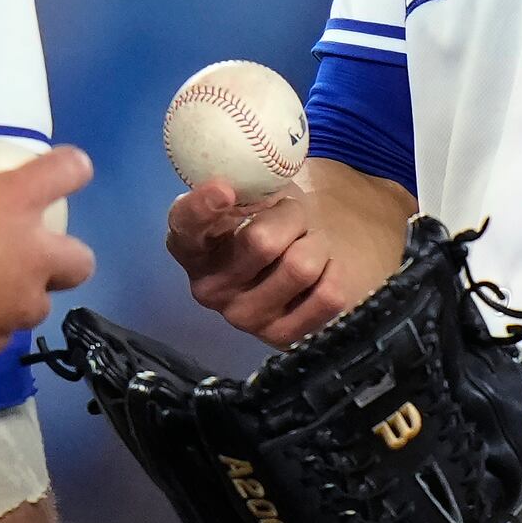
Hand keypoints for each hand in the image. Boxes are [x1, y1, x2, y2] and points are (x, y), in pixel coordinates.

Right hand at [0, 132, 95, 369]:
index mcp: (15, 203)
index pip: (67, 172)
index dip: (71, 168)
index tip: (68, 170)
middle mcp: (29, 258)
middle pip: (80, 262)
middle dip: (68, 259)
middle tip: (34, 255)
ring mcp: (12, 307)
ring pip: (38, 308)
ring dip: (20, 299)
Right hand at [165, 178, 359, 346]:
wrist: (289, 262)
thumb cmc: (261, 219)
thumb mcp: (246, 196)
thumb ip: (241, 188)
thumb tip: (244, 185)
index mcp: (189, 247)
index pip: (187, 227)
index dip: (204, 208)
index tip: (226, 190)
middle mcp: (208, 289)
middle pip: (262, 241)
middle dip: (291, 215)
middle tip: (292, 214)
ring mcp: (244, 319)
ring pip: (301, 265)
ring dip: (315, 241)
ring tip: (306, 242)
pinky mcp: (281, 338)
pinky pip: (328, 295)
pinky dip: (334, 271)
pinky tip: (321, 271)